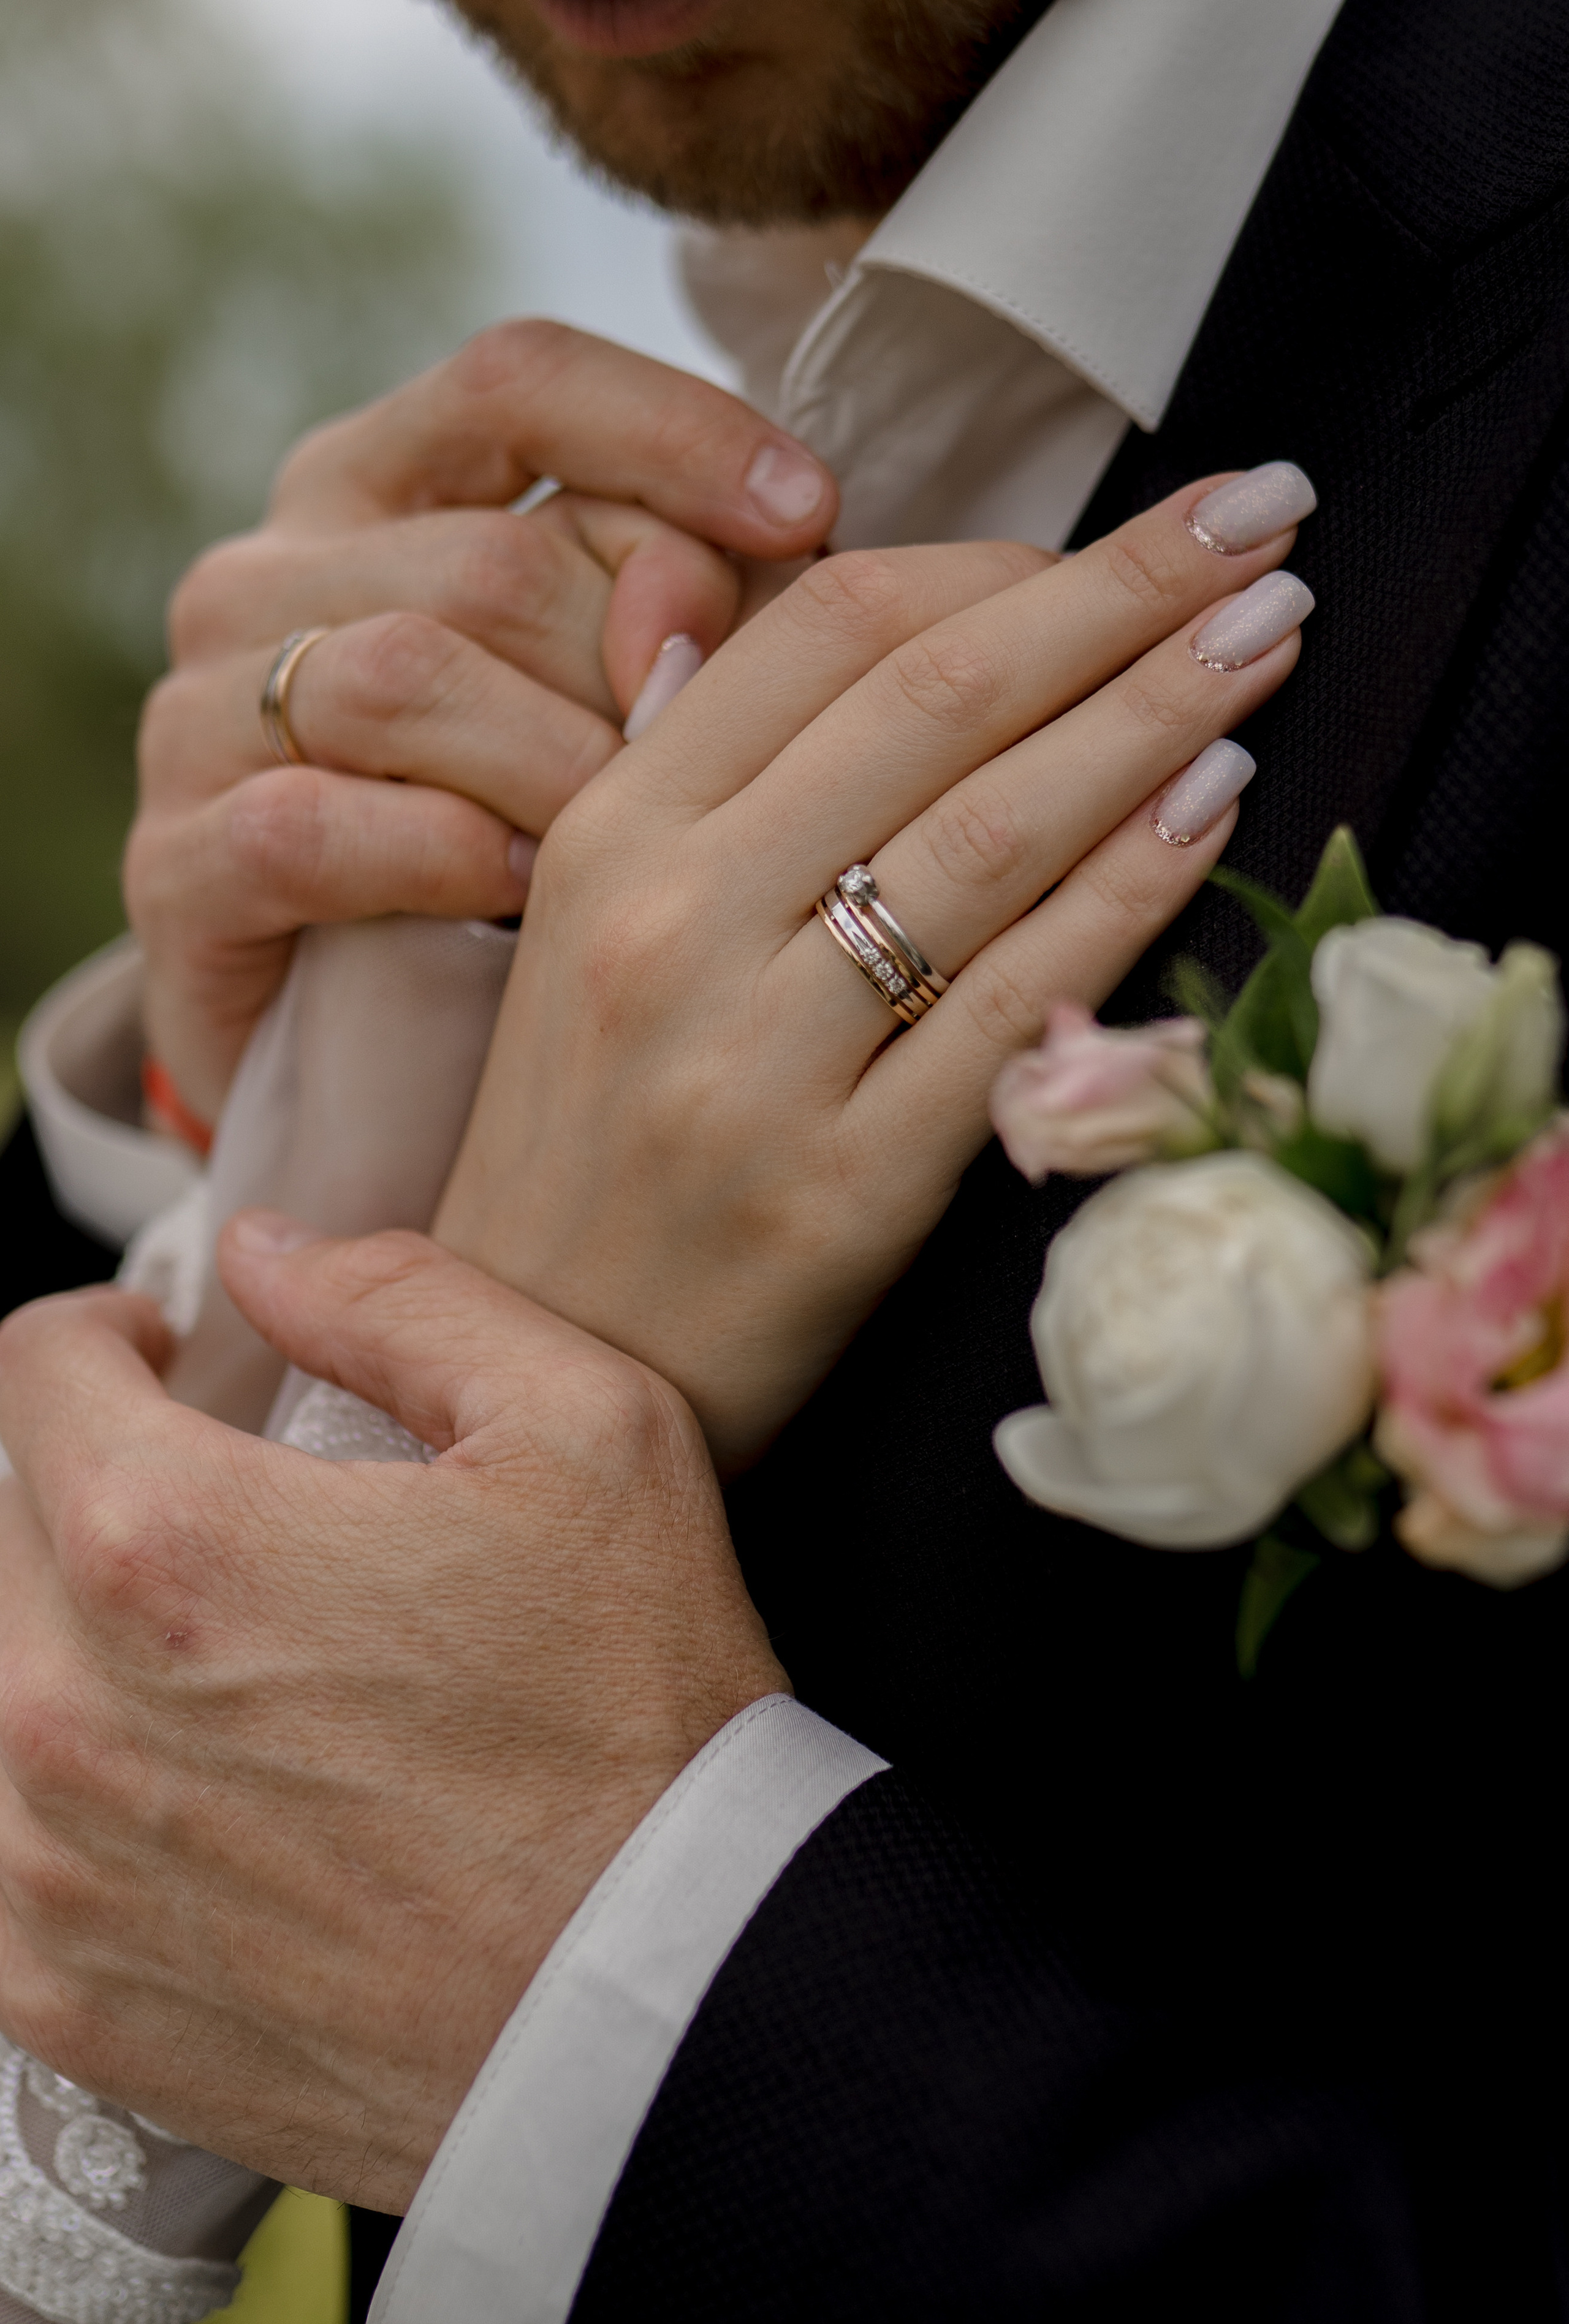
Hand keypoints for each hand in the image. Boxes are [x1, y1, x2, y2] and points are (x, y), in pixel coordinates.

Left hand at [0, 1224, 781, 2208]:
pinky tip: (177, 1793)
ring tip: (207, 1659)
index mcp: (169, 1545)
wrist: (659, 2005)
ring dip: (73, 1641)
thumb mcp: (585, 1430)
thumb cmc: (635, 1720)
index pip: (29, 1375)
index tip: (158, 1363)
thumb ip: (403, 1300)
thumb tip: (265, 1256)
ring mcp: (48, 1870)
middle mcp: (63, 1706)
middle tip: (219, 1513)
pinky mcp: (65, 1998)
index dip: (99, 1339)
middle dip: (92, 1488)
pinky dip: (59, 1797)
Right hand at [127, 322, 836, 1119]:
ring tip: (630, 846)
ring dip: (554, 770)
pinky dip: (443, 858)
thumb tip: (786, 545)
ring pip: (404, 678)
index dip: (672, 431)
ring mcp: (200, 714)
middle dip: (632, 668)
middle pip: (490, 559)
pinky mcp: (174, 860)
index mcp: (373, 488)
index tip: (811, 510)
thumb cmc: (504, 845)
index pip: (520, 384)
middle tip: (716, 771)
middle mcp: (268, 574)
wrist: (350, 1050)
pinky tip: (523, 897)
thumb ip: (673, 606)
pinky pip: (313, 825)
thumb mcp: (595, 702)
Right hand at [435, 478, 1311, 1470]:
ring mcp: (755, 1062)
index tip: (1133, 528)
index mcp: (607, 833)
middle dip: (1123, 591)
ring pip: (990, 834)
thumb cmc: (582, 1134)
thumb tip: (733, 588)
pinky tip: (1214, 805)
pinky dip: (1127, 891)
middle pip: (932, 698)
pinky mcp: (843, 1189)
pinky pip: (1012, 1002)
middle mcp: (672, 926)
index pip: (825, 625)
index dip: (1006, 553)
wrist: (534, 1358)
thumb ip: (670, 758)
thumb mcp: (576, 921)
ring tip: (1271, 633)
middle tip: (1263, 519)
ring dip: (1155, 711)